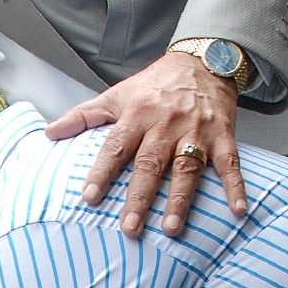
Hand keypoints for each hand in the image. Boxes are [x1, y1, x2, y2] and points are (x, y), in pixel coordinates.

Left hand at [46, 53, 246, 235]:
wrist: (204, 60)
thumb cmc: (156, 85)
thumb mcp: (117, 93)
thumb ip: (84, 115)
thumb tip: (49, 132)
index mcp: (137, 114)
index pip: (115, 146)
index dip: (102, 171)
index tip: (89, 197)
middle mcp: (166, 124)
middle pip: (150, 164)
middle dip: (139, 197)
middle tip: (129, 227)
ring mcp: (196, 131)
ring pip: (187, 168)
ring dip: (180, 200)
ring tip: (171, 228)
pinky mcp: (223, 136)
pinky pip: (230, 164)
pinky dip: (236, 187)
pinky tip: (238, 211)